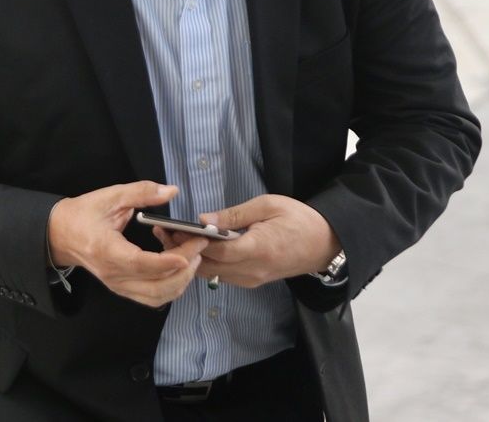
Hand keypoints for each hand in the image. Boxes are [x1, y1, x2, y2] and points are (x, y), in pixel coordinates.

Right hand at [48, 181, 206, 307]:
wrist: (61, 234)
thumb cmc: (84, 214)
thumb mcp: (110, 196)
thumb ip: (141, 192)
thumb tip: (171, 191)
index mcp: (107, 251)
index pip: (142, 264)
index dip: (169, 261)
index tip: (192, 250)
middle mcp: (113, 275)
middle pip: (156, 285)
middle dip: (185, 269)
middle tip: (200, 246)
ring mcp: (117, 286)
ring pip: (157, 297)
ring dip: (181, 281)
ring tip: (194, 258)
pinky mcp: (121, 289)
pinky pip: (151, 298)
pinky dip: (170, 288)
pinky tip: (179, 269)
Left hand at [154, 194, 338, 288]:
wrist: (325, 244)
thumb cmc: (299, 220)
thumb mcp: (267, 206)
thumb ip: (234, 215)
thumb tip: (203, 220)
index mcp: (257, 248)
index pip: (214, 250)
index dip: (189, 241)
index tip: (169, 228)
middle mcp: (252, 270)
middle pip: (207, 267)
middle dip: (182, 252)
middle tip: (163, 233)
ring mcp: (252, 279)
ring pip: (211, 275)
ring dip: (190, 260)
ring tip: (173, 239)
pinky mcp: (252, 281)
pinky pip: (222, 276)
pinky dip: (205, 265)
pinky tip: (195, 250)